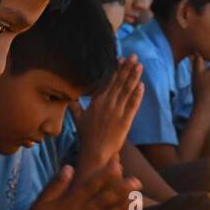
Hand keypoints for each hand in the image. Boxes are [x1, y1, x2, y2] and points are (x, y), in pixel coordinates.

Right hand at [16, 162, 140, 209]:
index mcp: (71, 202)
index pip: (92, 185)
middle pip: (106, 200)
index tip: (118, 166)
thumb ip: (57, 184)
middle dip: (123, 190)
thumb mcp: (42, 200)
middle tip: (137, 182)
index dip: (106, 175)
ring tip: (138, 201)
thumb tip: (70, 166)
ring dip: (125, 209)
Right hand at [72, 58, 144, 174]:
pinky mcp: (125, 121)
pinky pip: (132, 106)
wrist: (95, 152)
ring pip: (126, 91)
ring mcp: (116, 112)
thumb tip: (68, 98)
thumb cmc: (86, 137)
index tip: (121, 59)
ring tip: (139, 66)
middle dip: (127, 69)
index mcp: (96, 102)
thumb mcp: (78, 119)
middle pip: (118, 83)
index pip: (107, 82)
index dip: (115, 70)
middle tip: (134, 56)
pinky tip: (142, 85)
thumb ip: (75, 107)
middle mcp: (107, 104)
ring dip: (134, 77)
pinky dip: (137, 95)